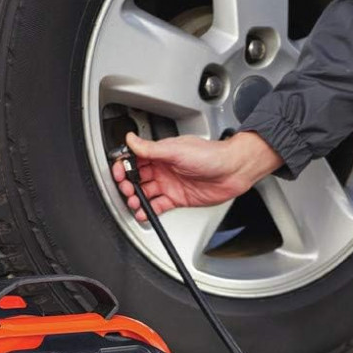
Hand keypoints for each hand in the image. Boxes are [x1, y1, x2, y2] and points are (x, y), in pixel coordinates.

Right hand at [111, 131, 283, 221]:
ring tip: (133, 203)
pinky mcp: (177, 198)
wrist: (233, 171)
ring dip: (136, 199)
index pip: (135, 160)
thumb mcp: (176, 149)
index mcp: (161, 153)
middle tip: (127, 190)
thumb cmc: (211, 155)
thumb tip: (130, 139)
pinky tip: (143, 213)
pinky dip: (149, 211)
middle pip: (137, 178)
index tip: (118, 173)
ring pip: (146, 194)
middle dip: (128, 185)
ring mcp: (170, 184)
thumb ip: (150, 148)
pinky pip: (158, 206)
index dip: (124, 167)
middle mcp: (164, 168)